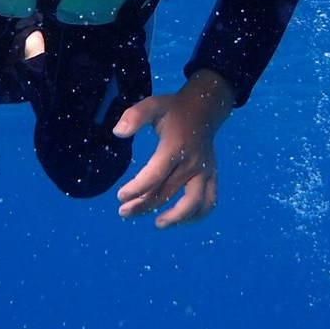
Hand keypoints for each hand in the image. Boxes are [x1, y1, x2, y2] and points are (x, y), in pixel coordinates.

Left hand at [113, 69, 234, 228]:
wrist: (204, 108)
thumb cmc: (173, 109)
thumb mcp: (152, 105)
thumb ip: (134, 116)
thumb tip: (117, 132)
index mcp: (175, 146)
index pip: (155, 174)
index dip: (137, 188)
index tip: (120, 196)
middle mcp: (192, 161)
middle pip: (167, 191)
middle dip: (143, 206)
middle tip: (123, 212)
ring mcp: (204, 171)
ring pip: (193, 202)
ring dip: (176, 217)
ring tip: (158, 224)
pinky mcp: (211, 175)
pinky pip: (209, 201)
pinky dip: (198, 215)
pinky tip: (180, 220)